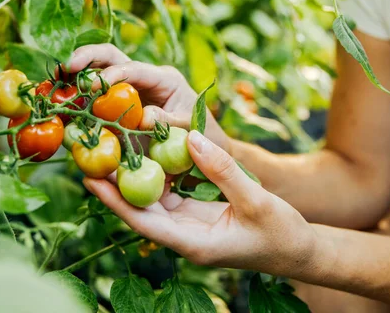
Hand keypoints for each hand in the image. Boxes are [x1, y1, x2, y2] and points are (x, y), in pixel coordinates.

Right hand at [67, 44, 230, 150]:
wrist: (201, 149)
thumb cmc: (201, 137)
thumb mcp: (191, 129)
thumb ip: (172, 122)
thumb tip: (144, 116)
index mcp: (164, 78)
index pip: (134, 68)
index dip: (112, 74)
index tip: (93, 86)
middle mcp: (143, 78)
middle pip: (110, 56)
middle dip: (86, 58)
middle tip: (64, 67)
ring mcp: (128, 90)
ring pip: (97, 71)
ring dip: (74, 74)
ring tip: (52, 81)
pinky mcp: (117, 106)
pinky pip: (92, 97)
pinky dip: (75, 98)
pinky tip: (58, 104)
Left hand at [82, 130, 319, 277]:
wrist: (298, 251)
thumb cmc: (281, 234)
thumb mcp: (255, 200)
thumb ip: (222, 170)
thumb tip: (191, 136)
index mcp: (193, 243)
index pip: (144, 222)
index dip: (114, 201)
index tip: (91, 180)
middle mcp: (184, 236)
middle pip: (141, 209)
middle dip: (117, 185)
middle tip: (95, 156)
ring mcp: (190, 226)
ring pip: (154, 199)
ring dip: (136, 176)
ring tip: (115, 149)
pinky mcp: (198, 215)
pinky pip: (172, 193)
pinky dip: (160, 173)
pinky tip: (150, 152)